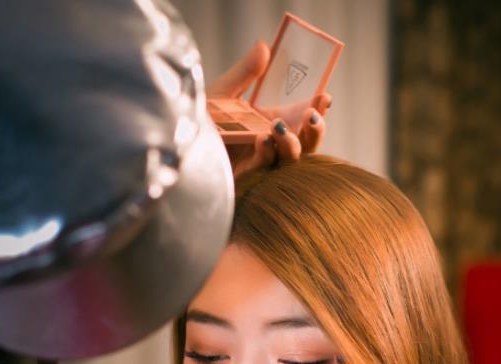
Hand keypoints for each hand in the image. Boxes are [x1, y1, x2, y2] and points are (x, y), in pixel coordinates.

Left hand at [207, 41, 330, 177]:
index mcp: (266, 124)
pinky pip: (264, 170)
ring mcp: (259, 164)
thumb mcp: (222, 94)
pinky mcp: (246, 179)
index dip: (316, 109)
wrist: (175, 146)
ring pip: (290, 161)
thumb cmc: (197, 124)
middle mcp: (268, 145)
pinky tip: (262, 140)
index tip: (325, 96)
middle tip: (312, 116)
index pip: (299, 118)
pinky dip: (266, 154)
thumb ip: (245, 73)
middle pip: (305, 144)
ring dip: (291, 144)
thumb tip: (264, 47)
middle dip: (315, 132)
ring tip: (279, 126)